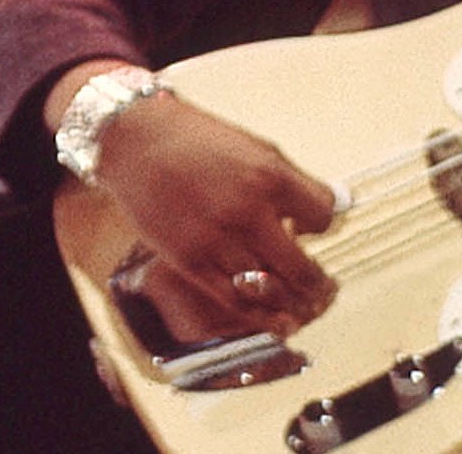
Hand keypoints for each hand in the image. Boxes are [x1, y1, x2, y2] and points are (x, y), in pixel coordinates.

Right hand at [50, 67, 338, 334]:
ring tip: (305, 307)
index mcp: (267, 176)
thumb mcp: (252, 146)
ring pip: (272, 292)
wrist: (132, 139)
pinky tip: (280, 322)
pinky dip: (264, 319)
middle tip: (325, 288)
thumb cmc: (195, 140)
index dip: (321, 225)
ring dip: (296, 305)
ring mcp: (216, 239)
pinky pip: (236, 301)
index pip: (323, 219)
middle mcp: (246, 211)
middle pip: (304, 270)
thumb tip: (329, 212)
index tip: (309, 227)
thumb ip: (291, 181)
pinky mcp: (189, 259)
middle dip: (320, 284)